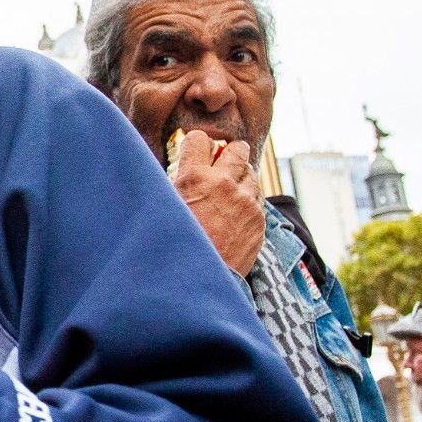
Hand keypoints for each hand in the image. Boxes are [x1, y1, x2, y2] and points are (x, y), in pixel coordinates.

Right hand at [172, 131, 263, 276]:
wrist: (192, 283)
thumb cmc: (169, 246)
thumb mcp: (162, 208)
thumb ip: (173, 183)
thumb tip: (179, 168)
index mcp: (194, 178)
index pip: (200, 139)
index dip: (195, 145)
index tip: (194, 153)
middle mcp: (225, 185)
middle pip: (237, 149)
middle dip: (228, 154)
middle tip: (219, 164)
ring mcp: (247, 203)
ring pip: (251, 172)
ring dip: (239, 178)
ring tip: (225, 194)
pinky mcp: (259, 220)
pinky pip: (257, 197)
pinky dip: (247, 199)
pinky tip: (232, 213)